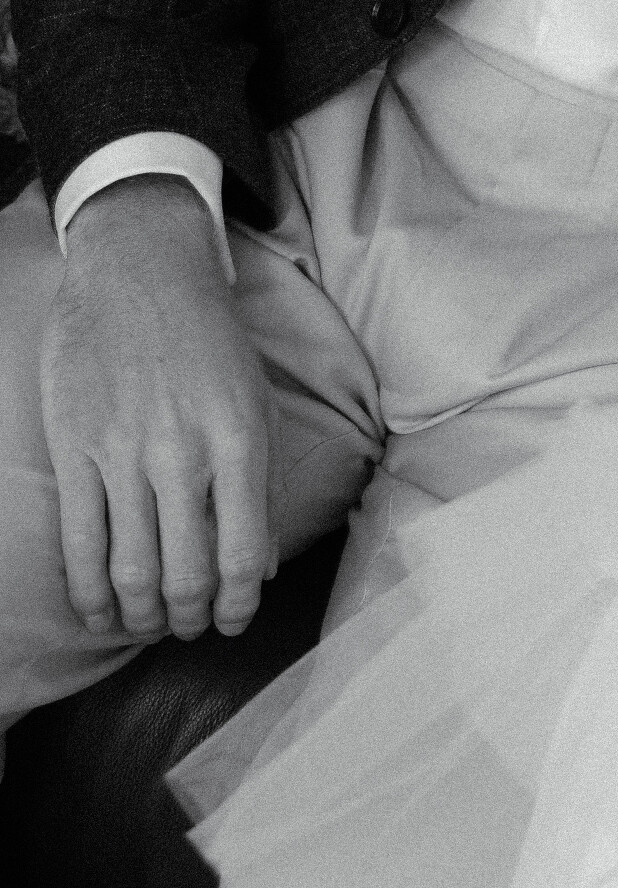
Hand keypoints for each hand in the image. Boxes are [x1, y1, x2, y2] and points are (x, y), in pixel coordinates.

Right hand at [43, 176, 275, 641]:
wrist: (140, 271)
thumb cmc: (208, 337)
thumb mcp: (254, 398)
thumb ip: (260, 481)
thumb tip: (260, 565)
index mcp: (239, 438)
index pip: (241, 553)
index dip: (236, 605)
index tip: (233, 620)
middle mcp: (183, 452)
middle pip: (185, 573)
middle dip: (189, 618)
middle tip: (190, 627)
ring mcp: (124, 453)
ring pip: (131, 569)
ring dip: (142, 615)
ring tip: (151, 623)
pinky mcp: (75, 450)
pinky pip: (79, 543)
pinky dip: (90, 592)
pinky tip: (101, 609)